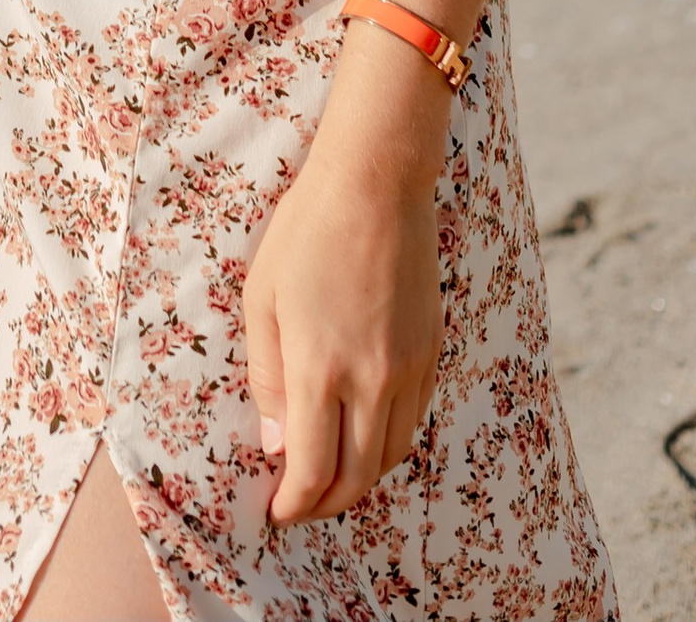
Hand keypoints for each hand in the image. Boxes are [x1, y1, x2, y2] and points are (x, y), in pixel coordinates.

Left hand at [243, 131, 443, 524]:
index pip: (311, 470)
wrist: (377, 183)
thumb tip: (276, 445)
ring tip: (328, 475)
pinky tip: (362, 432)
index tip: (276, 511)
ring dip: (359, 479)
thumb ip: (267, 378)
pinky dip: (386, 443)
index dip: (292, 504)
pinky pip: (412, 421)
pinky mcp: (432, 354)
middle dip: (324, 506)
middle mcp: (371, 379)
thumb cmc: (306, 232)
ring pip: (390, 456)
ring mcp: (408, 369)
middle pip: (356, 479)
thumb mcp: (262, 299)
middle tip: (299, 507)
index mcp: (320, 368)